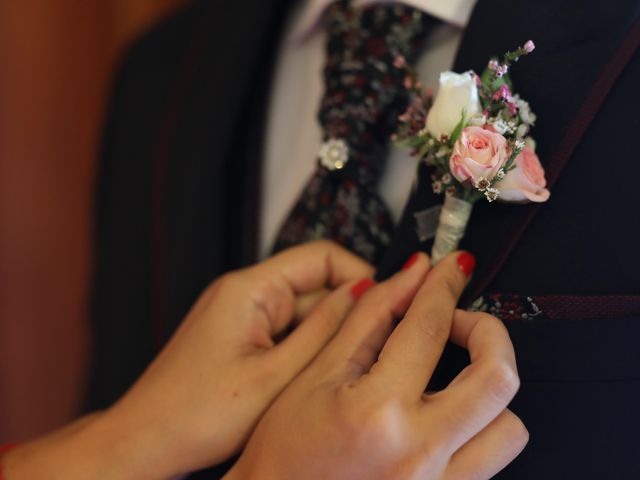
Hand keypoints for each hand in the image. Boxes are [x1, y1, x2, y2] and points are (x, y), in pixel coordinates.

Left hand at [1, 241, 372, 478]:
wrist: (146, 444)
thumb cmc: (192, 416)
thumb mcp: (277, 376)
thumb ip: (325, 330)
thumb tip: (365, 292)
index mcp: (249, 290)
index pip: (322, 256)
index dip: (362, 273)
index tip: (388, 301)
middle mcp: (244, 294)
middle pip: (316, 284)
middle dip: (346, 313)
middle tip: (373, 346)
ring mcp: (242, 316)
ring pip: (304, 313)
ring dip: (326, 336)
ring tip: (339, 370)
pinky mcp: (241, 337)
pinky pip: (286, 332)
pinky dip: (304, 350)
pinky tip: (311, 379)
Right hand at [226, 252, 527, 479]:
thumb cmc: (282, 453)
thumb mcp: (315, 376)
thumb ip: (367, 321)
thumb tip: (405, 280)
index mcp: (376, 412)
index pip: (428, 328)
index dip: (444, 286)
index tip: (452, 268)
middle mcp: (417, 452)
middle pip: (496, 376)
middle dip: (488, 331)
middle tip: (463, 321)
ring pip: (510, 426)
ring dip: (488, 389)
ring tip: (457, 377)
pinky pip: (491, 461)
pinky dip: (481, 428)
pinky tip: (447, 416)